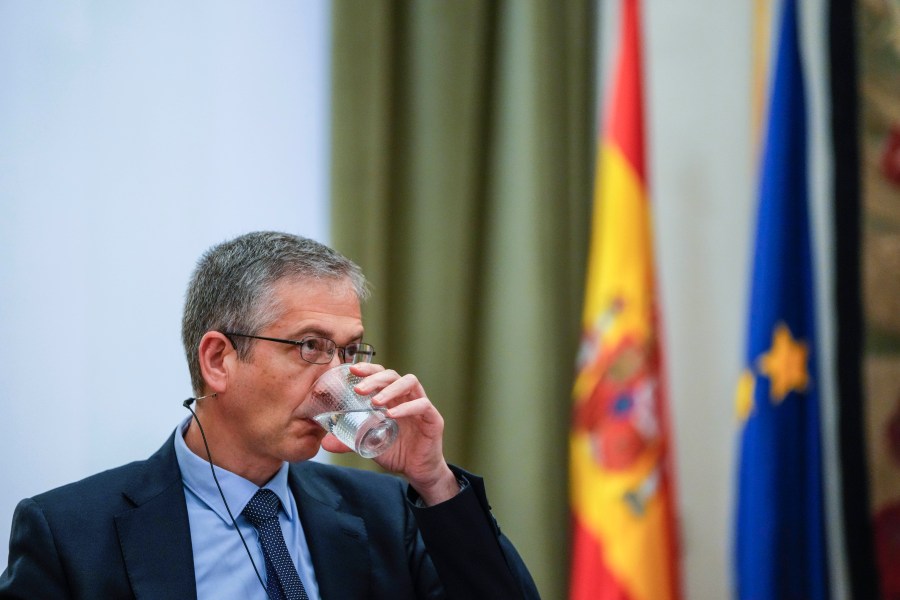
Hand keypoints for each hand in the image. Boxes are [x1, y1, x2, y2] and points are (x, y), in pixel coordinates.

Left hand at [318, 363, 458, 504]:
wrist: (417, 471)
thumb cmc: (395, 451)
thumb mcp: (369, 444)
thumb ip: (349, 441)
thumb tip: (325, 442)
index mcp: (392, 397)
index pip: (381, 374)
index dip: (368, 369)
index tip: (351, 369)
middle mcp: (406, 396)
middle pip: (393, 375)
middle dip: (375, 378)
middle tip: (359, 389)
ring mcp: (421, 405)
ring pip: (410, 382)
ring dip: (390, 388)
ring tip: (375, 401)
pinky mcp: (433, 418)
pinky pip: (422, 405)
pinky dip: (406, 407)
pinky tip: (392, 414)